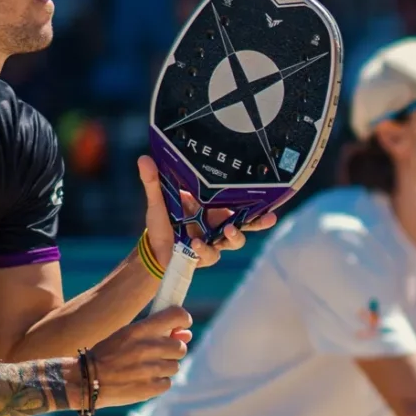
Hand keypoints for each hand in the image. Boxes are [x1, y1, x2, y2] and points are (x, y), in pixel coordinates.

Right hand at [89, 308, 193, 407]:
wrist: (84, 381)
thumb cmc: (106, 355)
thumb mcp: (125, 336)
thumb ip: (155, 332)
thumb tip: (187, 334)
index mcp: (138, 330)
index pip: (177, 315)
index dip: (183, 320)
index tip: (180, 327)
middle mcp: (146, 348)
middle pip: (180, 347)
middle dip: (171, 351)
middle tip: (155, 355)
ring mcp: (149, 369)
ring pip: (174, 366)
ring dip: (164, 368)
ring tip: (143, 369)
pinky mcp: (150, 388)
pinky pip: (167, 383)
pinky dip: (158, 383)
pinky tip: (141, 380)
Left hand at [136, 156, 269, 273]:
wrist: (153, 247)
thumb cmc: (162, 220)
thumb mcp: (158, 198)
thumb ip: (153, 181)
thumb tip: (143, 158)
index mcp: (214, 206)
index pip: (241, 202)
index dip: (258, 202)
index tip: (271, 198)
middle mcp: (219, 223)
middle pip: (247, 223)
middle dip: (260, 221)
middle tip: (268, 218)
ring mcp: (214, 241)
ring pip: (235, 241)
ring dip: (236, 236)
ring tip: (229, 230)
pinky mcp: (205, 256)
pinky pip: (211, 254)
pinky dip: (205, 249)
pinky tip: (196, 244)